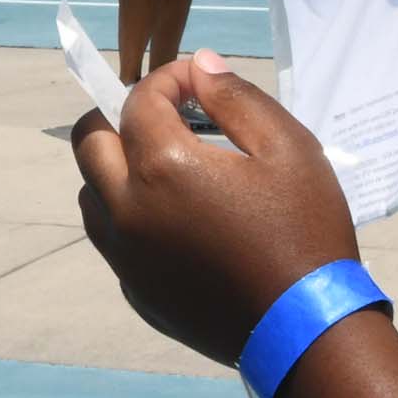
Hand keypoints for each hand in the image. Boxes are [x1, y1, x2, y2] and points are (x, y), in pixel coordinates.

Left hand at [71, 53, 360, 367]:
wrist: (308, 331)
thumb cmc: (305, 232)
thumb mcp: (288, 149)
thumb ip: (236, 98)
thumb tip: (199, 66)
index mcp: (162, 168)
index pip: (139, 100)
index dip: (166, 79)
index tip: (195, 82)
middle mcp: (128, 211)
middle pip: (89, 143)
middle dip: (118, 116)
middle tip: (160, 115)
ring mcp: (126, 258)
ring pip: (91, 195)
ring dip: (114, 168)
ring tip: (161, 165)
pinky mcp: (135, 293)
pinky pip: (113, 241)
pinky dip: (128, 218)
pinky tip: (173, 219)